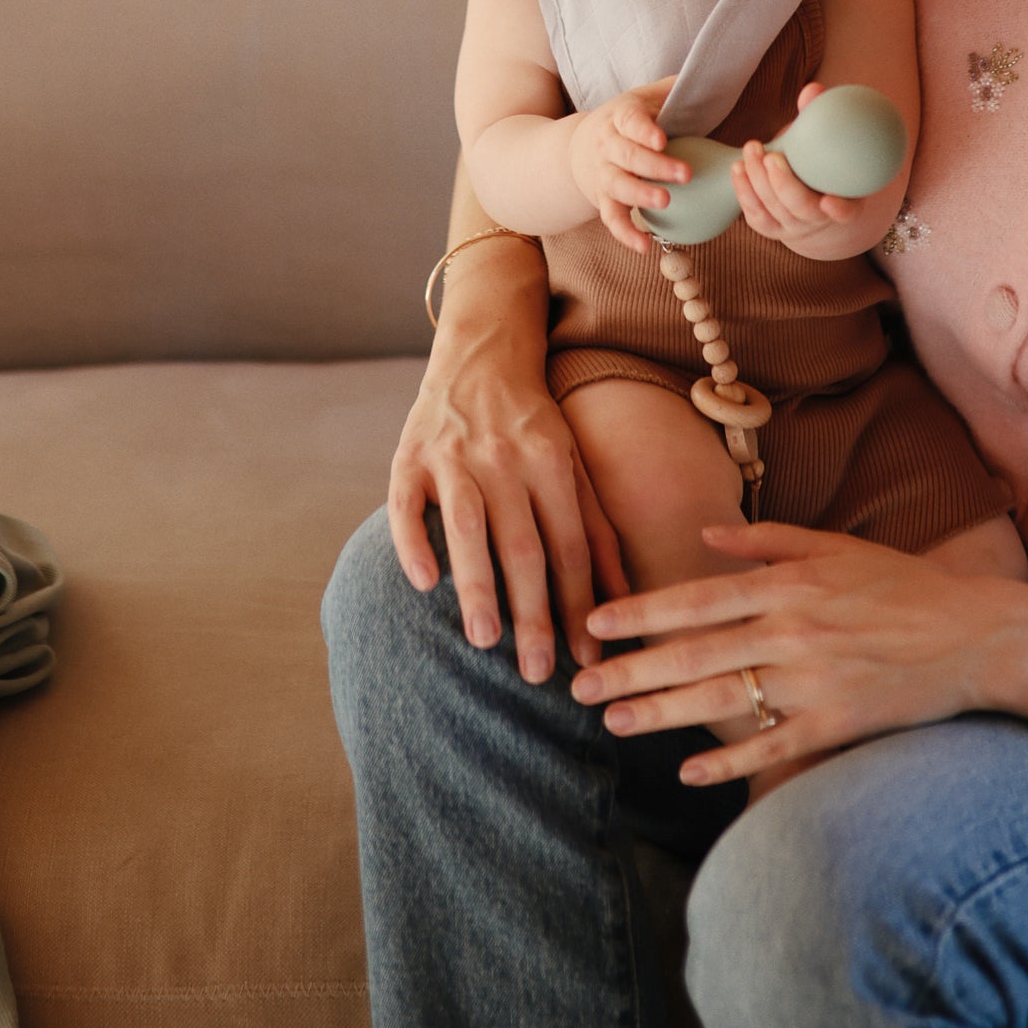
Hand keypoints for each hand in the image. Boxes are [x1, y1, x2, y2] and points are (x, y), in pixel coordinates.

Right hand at [388, 315, 630, 679]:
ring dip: (477, 585)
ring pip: (468, 527)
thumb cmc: (534, 425)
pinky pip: (406, 504)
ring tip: (484, 641)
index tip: (585, 658)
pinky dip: (413, 541)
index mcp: (552, 463)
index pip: (571, 547)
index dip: (579, 604)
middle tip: (535, 672)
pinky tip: (422, 582)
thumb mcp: (575, 466)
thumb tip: (621, 602)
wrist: (481, 354)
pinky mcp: (409, 457)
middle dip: (533, 612)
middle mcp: (505, 459)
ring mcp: (454, 457)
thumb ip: (597, 531)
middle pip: (523, 545)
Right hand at [566, 78, 688, 253]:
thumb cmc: (627, 121)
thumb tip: (708, 75)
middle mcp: (607, 146)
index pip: (629, 121)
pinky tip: (645, 247)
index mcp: (620, 117)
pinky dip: (625, 234)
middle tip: (684, 174)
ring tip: (664, 203)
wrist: (580, 148)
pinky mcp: (603, 200)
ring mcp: (603, 175)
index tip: (662, 139)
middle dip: (655, 166)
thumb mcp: (644, 98)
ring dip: (639, 196)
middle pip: (627, 156)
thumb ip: (672, 90)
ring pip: (617, 187)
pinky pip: (611, 219)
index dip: (644, 130)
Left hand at [566, 522, 1027, 783]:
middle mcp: (794, 631)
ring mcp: (816, 681)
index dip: (642, 613)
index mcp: (789, 584)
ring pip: (724, 702)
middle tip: (580, 688)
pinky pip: (773, 745)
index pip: (697, 599)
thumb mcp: (836, 546)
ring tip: (614, 722)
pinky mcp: (839, 724)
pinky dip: (731, 762)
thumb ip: (767, 541)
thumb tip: (706, 535)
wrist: (978, 635)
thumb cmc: (903, 586)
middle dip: (632, 671)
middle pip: (695, 654)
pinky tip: (688, 772)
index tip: (595, 624)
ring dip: (663, 715)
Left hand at [731, 84, 863, 258]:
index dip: (840, 210)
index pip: (847, 212)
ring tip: (750, 150)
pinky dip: (744, 192)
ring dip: (758, 181)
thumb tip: (813, 90)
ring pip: (774, 211)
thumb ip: (819, 117)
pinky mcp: (770, 228)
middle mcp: (819, 220)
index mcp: (845, 202)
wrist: (806, 193)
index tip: (829, 201)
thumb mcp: (826, 143)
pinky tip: (737, 168)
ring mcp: (793, 227)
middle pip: (802, 209)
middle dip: (784, 185)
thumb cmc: (820, 162)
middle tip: (771, 156)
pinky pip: (754, 215)